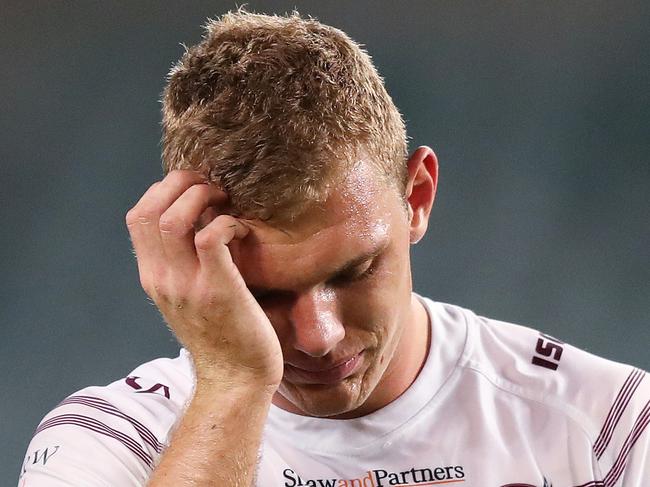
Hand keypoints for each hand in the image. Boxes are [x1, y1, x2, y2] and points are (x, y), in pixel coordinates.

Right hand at [125, 170, 282, 388]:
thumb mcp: (187, 298)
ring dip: (201, 198)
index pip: (136, 218)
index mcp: (153, 277)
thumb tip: (198, 221)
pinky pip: (210, 238)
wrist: (236, 379)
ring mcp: (186, 286)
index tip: (191, 186)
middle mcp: (162, 280)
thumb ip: (182, 264)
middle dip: (179, 183)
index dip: (161, 190)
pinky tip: (241, 230)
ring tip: (225, 201)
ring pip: (173, 220)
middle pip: (148, 210)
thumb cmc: (220, 335)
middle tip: (210, 184)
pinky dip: (226, 223)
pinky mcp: (217, 291)